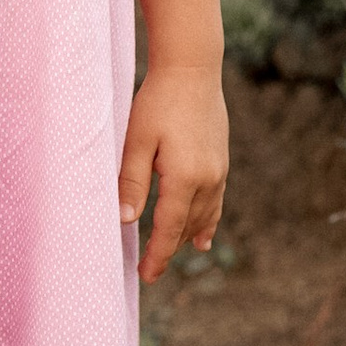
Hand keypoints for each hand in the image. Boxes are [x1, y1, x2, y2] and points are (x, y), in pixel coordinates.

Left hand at [118, 61, 228, 284]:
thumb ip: (131, 182)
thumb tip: (124, 221)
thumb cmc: (158, 101)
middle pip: (187, 227)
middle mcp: (207, 179)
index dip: (157, 255)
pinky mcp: (221, 161)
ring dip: (186, 237)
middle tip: (150, 271)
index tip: (146, 276)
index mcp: (184, 178)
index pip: (168, 228)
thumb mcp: (137, 141)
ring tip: (173, 255)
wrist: (193, 68)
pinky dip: (208, 222)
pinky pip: (216, 202)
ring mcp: (218, 171)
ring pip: (203, 216)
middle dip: (168, 249)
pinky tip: (204, 237)